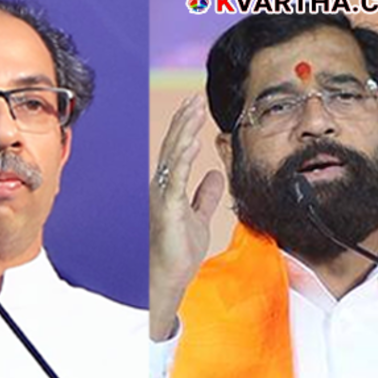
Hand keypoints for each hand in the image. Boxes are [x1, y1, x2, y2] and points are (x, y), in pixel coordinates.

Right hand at [149, 95, 224, 340]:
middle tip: (194, 98)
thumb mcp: (199, 218)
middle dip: (184, 122)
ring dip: (184, 132)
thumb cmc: (177, 253)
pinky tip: (192, 142)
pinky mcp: (167, 209)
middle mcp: (161, 188)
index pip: (177, 151)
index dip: (185, 128)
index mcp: (169, 188)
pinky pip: (176, 179)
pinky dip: (184, 159)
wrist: (165, 279)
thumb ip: (205, 196)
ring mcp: (162, 197)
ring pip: (173, 157)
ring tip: (194, 110)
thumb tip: (216, 174)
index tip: (194, 106)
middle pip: (173, 147)